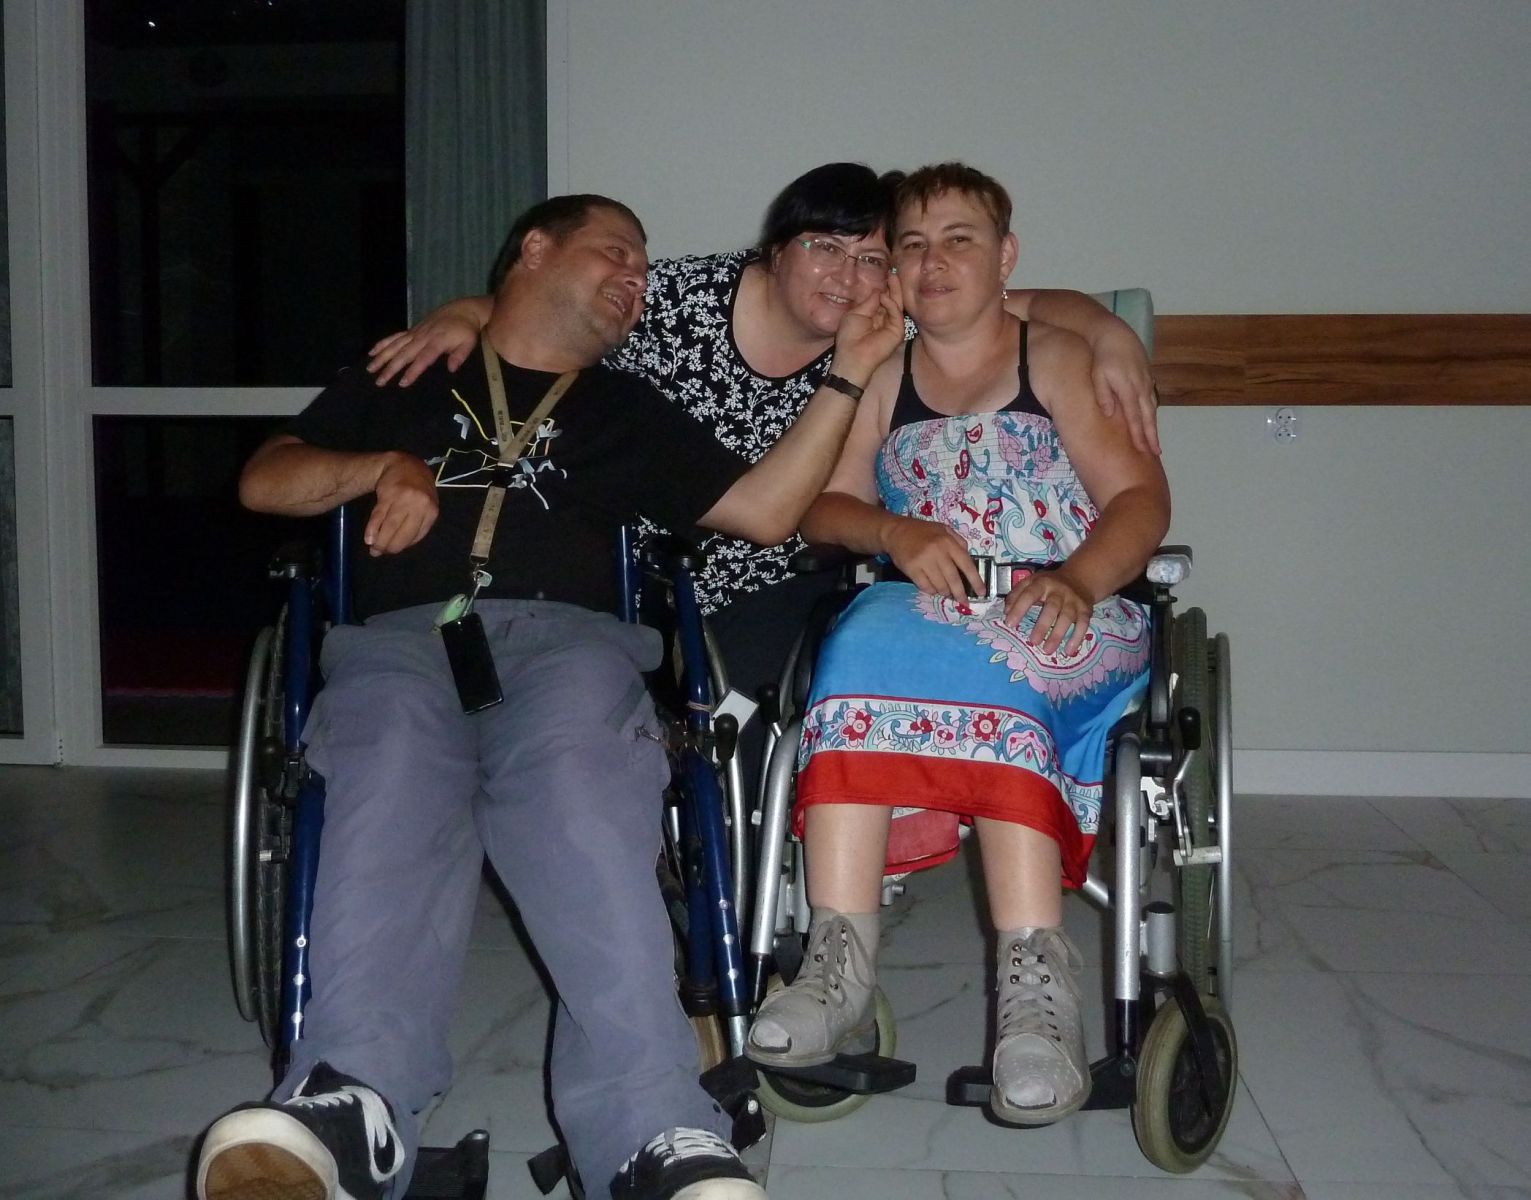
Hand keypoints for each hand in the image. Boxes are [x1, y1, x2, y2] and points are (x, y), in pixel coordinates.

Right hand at [365, 453, 438, 554]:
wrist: (404, 464)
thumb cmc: (416, 490)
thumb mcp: (424, 507)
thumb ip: (416, 525)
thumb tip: (397, 547)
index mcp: (431, 512)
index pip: (415, 537)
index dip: (402, 546)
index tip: (391, 550)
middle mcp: (419, 506)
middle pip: (402, 534)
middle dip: (389, 547)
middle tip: (378, 552)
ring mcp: (403, 500)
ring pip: (390, 527)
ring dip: (379, 541)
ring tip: (373, 548)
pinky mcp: (388, 494)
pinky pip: (379, 516)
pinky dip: (372, 529)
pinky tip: (368, 538)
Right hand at [367, 314, 480, 387]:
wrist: (462, 310)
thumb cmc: (466, 330)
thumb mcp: (469, 343)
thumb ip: (459, 356)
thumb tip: (451, 369)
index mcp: (436, 343)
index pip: (422, 359)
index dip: (412, 371)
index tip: (402, 383)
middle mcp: (422, 338)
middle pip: (403, 354)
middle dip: (390, 368)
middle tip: (379, 381)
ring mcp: (414, 333)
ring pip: (395, 345)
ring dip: (382, 357)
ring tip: (370, 369)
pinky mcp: (411, 330)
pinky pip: (394, 337)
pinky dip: (383, 343)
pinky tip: (372, 351)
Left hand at [827, 271, 906, 384]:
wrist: (852, 356)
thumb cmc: (849, 336)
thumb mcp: (856, 313)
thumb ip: (869, 302)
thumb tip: (879, 290)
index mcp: (873, 316)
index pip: (881, 299)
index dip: (883, 288)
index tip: (884, 274)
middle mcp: (884, 320)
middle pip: (891, 300)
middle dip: (892, 287)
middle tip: (892, 272)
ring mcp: (892, 325)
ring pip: (897, 305)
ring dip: (895, 291)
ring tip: (892, 277)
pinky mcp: (898, 331)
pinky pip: (896, 313)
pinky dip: (891, 304)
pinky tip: (884, 298)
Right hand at [883, 516, 981, 598]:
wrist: (896, 532)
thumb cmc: (923, 531)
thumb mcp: (944, 530)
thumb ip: (958, 542)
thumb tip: (969, 559)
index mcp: (948, 543)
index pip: (966, 565)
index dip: (976, 580)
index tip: (982, 592)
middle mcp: (937, 552)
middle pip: (953, 579)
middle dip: (961, 594)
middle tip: (965, 602)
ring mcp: (924, 562)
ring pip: (940, 585)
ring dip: (945, 592)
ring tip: (947, 592)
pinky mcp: (912, 570)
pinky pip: (926, 587)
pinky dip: (932, 591)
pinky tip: (933, 588)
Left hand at [1003, 566, 1093, 654]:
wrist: (1080, 579)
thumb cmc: (1049, 585)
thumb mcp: (1031, 582)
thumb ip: (1016, 594)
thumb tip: (1006, 611)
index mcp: (1042, 583)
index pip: (1029, 594)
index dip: (1019, 608)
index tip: (1009, 624)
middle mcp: (1059, 591)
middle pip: (1052, 608)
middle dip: (1042, 625)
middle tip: (1033, 642)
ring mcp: (1074, 601)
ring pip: (1067, 617)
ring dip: (1058, 635)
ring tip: (1047, 650)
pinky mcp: (1086, 610)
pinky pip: (1083, 625)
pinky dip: (1077, 638)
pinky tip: (1068, 651)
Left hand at [1090, 326, 1159, 455]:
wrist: (1115, 335)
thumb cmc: (1102, 357)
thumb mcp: (1098, 375)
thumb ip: (1104, 395)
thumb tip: (1110, 414)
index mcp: (1128, 389)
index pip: (1135, 418)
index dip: (1139, 435)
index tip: (1143, 451)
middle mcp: (1141, 388)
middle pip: (1148, 416)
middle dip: (1152, 436)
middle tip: (1156, 453)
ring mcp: (1146, 382)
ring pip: (1152, 408)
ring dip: (1154, 426)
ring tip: (1155, 442)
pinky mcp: (1147, 377)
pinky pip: (1152, 399)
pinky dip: (1152, 412)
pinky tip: (1151, 421)